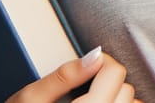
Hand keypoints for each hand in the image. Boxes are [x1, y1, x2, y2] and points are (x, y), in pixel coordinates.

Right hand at [5, 47, 141, 102]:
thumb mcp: (29, 99)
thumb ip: (63, 76)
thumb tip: (94, 56)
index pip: (114, 74)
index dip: (102, 62)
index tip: (91, 63)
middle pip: (125, 90)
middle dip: (108, 81)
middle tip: (87, 85)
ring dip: (118, 99)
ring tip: (94, 100)